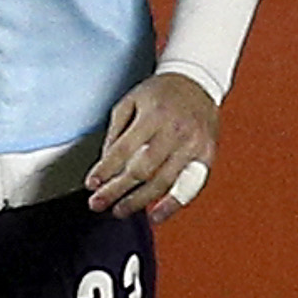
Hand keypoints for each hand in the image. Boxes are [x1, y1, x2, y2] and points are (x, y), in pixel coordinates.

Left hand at [88, 74, 218, 219]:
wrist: (197, 81)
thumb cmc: (160, 93)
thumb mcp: (131, 101)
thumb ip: (116, 132)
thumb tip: (105, 164)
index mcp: (153, 115)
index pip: (123, 150)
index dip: (105, 170)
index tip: (91, 185)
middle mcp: (175, 131)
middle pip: (142, 170)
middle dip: (116, 191)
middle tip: (98, 204)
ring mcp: (193, 145)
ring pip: (164, 183)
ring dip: (138, 202)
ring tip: (119, 211)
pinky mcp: (206, 156)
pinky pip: (189, 187)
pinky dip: (172, 205)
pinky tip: (155, 215)